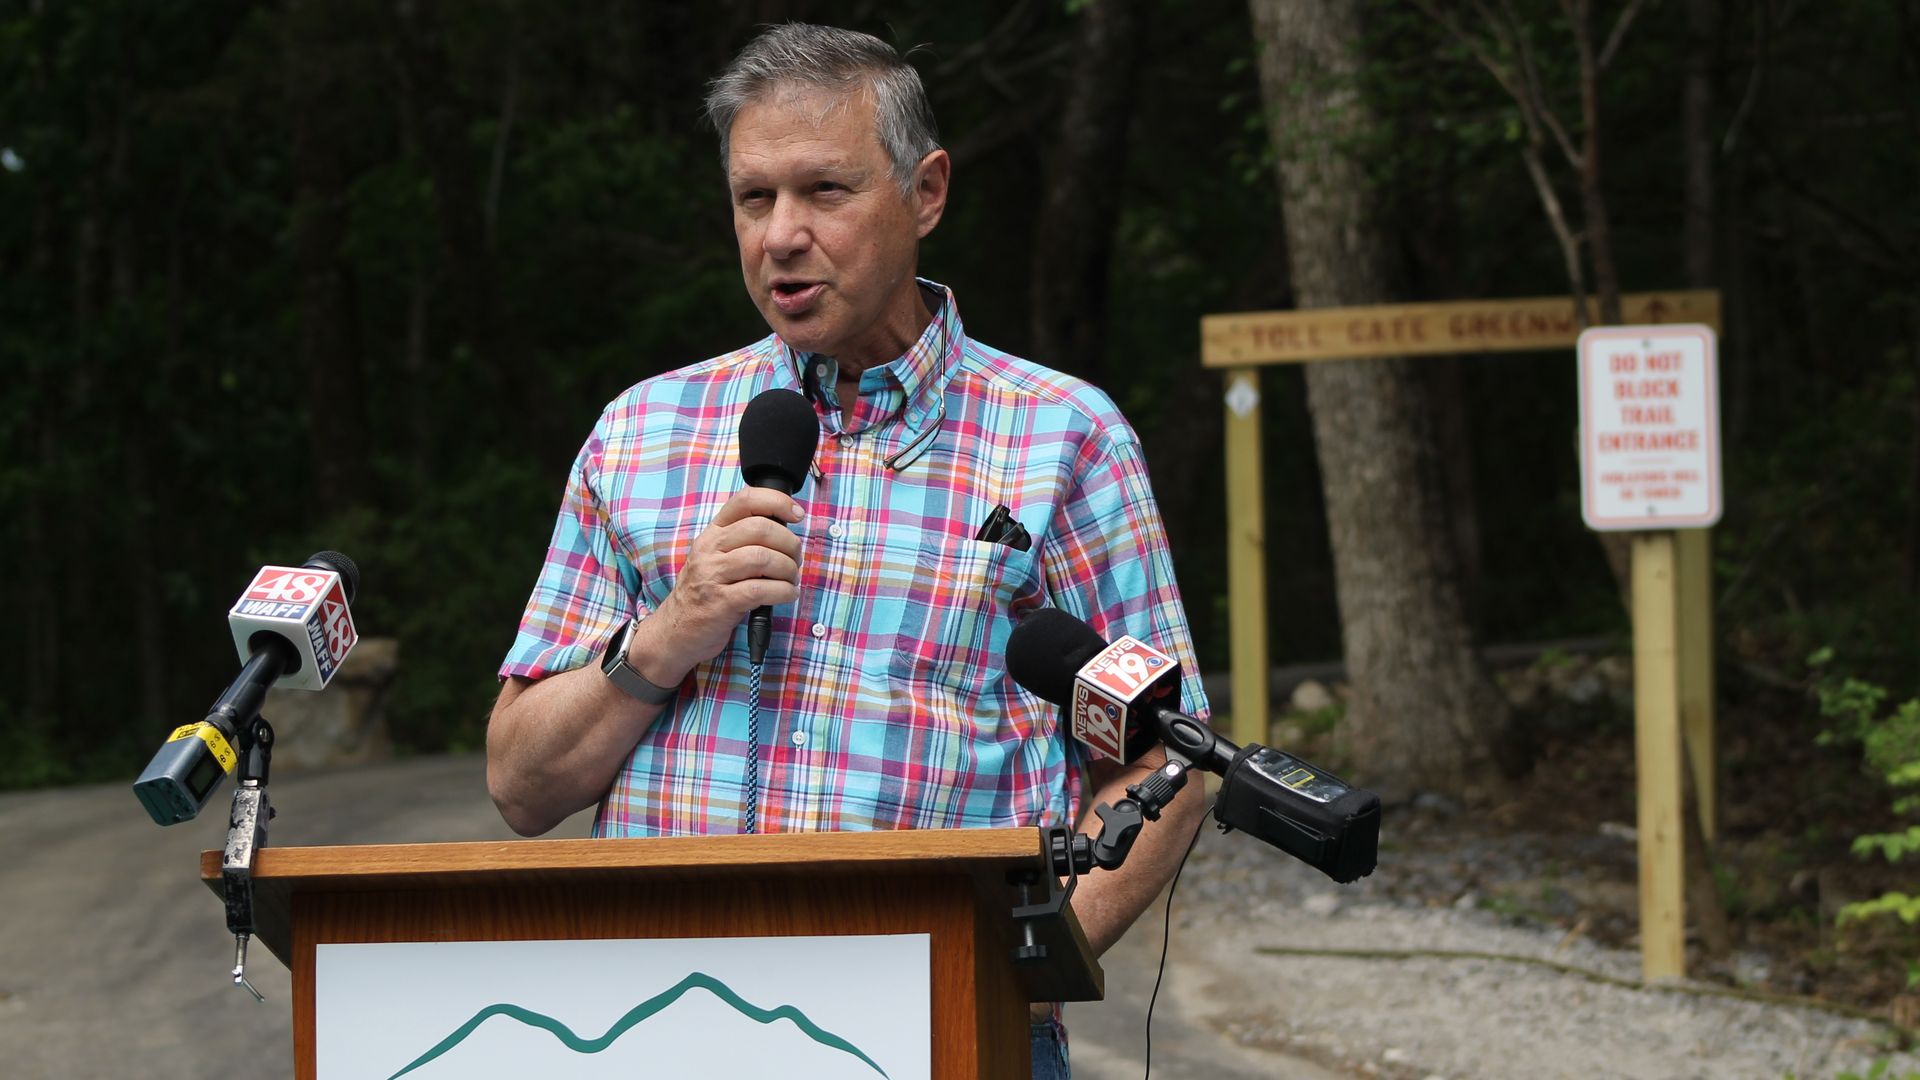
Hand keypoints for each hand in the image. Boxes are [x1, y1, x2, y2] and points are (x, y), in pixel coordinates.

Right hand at [629, 487, 803, 682]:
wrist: (676, 629)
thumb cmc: (705, 592)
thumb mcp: (716, 558)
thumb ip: (743, 541)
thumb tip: (786, 531)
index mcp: (713, 533)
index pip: (745, 500)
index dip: (777, 502)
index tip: (797, 515)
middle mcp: (710, 549)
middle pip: (760, 528)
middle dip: (789, 543)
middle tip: (795, 559)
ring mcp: (713, 575)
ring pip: (763, 558)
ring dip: (788, 569)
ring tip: (791, 580)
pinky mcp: (721, 603)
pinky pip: (761, 589)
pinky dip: (784, 591)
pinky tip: (787, 595)